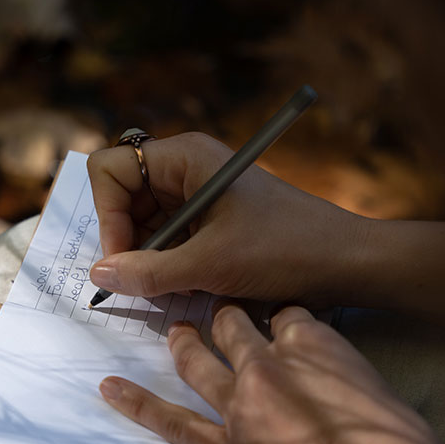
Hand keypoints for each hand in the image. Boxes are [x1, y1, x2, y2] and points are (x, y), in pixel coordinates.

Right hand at [87, 132, 369, 305]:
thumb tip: (98, 275)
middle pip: (123, 198)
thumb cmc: (285, 249)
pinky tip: (188, 285)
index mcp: (184, 157)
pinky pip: (169, 238)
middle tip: (142, 281)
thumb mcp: (210, 265)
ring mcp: (198, 194)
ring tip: (172, 286)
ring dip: (148, 258)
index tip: (124, 257)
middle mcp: (186, 168)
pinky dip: (168, 264)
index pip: (110, 170)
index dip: (108, 214)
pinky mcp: (211, 220)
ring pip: (144, 223)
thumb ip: (148, 272)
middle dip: (126, 241)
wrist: (346, 262)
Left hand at [99, 303, 444, 443]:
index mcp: (312, 342)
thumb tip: (323, 368)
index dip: (283, 315)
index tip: (280, 319)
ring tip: (174, 329)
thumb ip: (339, 368)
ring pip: (199, 359)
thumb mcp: (379, 387)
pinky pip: (173, 422)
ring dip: (184, 341)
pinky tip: (109, 388)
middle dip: (228, 317)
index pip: (286, 312)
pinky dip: (138, 404)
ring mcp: (241, 407)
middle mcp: (267, 364)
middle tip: (221, 315)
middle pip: (235, 326)